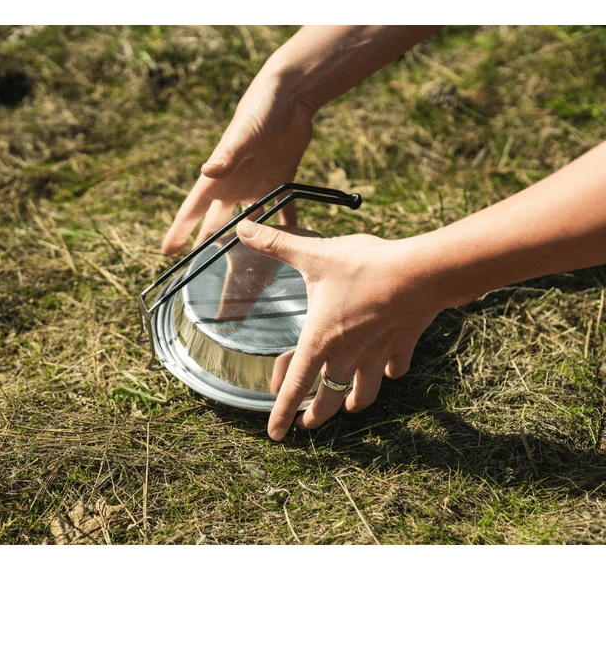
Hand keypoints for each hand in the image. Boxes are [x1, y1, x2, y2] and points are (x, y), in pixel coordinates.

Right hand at [161, 67, 313, 255]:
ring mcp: (259, 184)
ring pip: (249, 221)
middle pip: (217, 221)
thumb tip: (207, 172)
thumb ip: (227, 155)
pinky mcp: (282, 180)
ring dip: (247, 241)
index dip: (179, 230)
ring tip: (244, 266)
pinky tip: (291, 243)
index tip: (167, 251)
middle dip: (208, 243)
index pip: (193, 208)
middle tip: (200, 269)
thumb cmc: (260, 111)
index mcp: (220, 176)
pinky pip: (284, 210)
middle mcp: (236, 184)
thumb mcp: (243, 135)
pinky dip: (286, 225)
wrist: (290, 96)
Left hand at [235, 221, 443, 440]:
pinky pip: (394, 368)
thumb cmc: (364, 267)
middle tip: (308, 423)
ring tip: (346, 406)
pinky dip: (389, 373)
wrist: (420, 273)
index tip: (274, 436)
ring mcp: (376, 354)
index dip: (281, 413)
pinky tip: (388, 370)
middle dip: (315, 414)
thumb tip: (241, 226)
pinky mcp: (401, 345)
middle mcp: (347, 355)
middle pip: (328, 398)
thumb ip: (275, 243)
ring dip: (351, 402)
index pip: (295, 386)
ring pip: (362, 392)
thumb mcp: (314, 254)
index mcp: (320, 340)